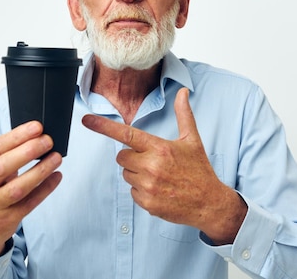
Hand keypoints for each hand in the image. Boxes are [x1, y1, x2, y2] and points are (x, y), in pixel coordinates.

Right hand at [0, 121, 62, 263]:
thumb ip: (7, 154)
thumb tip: (37, 135)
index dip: (17, 136)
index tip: (37, 127)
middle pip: (3, 167)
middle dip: (27, 151)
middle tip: (48, 141)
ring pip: (17, 188)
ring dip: (40, 171)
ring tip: (56, 158)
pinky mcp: (7, 219)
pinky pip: (30, 203)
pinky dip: (45, 188)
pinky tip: (56, 176)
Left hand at [82, 88, 246, 243]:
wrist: (209, 203)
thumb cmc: (200, 170)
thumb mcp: (192, 140)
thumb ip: (183, 115)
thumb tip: (183, 92)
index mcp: (159, 148)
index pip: (126, 134)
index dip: (104, 127)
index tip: (87, 120)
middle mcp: (151, 166)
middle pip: (122, 156)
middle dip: (133, 157)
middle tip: (153, 162)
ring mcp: (148, 186)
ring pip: (126, 174)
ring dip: (137, 174)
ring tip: (159, 177)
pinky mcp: (147, 203)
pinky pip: (132, 192)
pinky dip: (142, 191)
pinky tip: (160, 190)